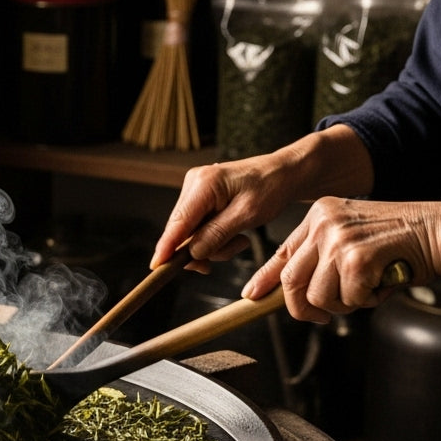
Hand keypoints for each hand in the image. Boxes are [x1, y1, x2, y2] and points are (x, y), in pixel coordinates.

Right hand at [151, 152, 299, 271]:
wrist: (283, 173)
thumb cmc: (271, 188)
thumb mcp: (248, 215)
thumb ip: (217, 234)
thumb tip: (193, 253)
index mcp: (204, 184)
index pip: (179, 222)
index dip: (167, 246)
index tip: (157, 266)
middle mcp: (193, 184)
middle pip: (182, 230)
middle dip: (204, 248)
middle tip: (236, 248)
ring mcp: (194, 190)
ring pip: (190, 233)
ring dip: (212, 244)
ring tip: (240, 239)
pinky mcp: (198, 198)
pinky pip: (197, 227)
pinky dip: (212, 237)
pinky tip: (232, 233)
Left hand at [243, 197, 440, 322]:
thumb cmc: (405, 241)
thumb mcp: (354, 240)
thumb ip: (323, 259)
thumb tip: (294, 292)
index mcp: (320, 215)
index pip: (283, 252)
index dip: (265, 279)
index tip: (252, 296)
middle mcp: (324, 222)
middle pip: (291, 280)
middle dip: (304, 308)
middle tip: (322, 315)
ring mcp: (338, 238)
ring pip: (317, 296)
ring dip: (343, 305)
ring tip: (367, 288)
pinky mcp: (356, 257)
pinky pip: (347, 299)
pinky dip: (366, 301)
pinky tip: (382, 283)